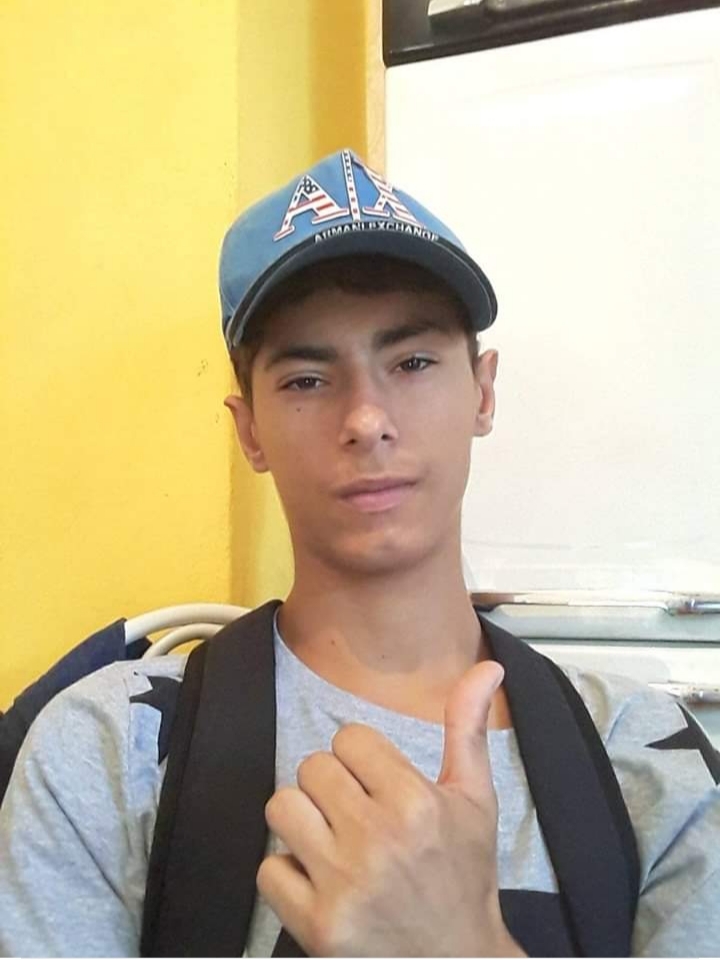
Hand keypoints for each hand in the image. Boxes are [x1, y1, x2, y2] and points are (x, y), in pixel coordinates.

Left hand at [257, 661, 525, 956]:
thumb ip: (468, 729)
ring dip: (302, 822)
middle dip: (331, 788)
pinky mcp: (316, 926)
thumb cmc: (464, 878)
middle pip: (312, 767)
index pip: (349, 738)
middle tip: (355, 815)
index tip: (376, 784)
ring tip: (330, 840)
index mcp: (416, 803)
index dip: (361, 758)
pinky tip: (319, 881)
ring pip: (282, 807)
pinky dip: (288, 874)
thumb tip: (487, 666)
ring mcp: (344, 885)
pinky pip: (269, 868)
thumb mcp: (476, 801)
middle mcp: (377, 839)